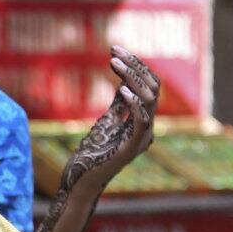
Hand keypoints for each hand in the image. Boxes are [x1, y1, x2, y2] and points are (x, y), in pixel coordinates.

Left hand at [60, 46, 159, 192]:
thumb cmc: (91, 155)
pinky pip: (142, 121)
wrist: (79, 183)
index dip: (136, 65)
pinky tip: (121, 88)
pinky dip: (134, 103)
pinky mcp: (131, 149)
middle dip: (135, 65)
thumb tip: (125, 81)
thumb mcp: (107, 122)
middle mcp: (147, 128)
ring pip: (150, 99)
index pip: (149, 86)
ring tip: (113, 61)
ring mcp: (141, 139)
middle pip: (153, 88)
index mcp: (143, 121)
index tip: (114, 48)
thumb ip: (119, 105)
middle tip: (113, 50)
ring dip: (132, 77)